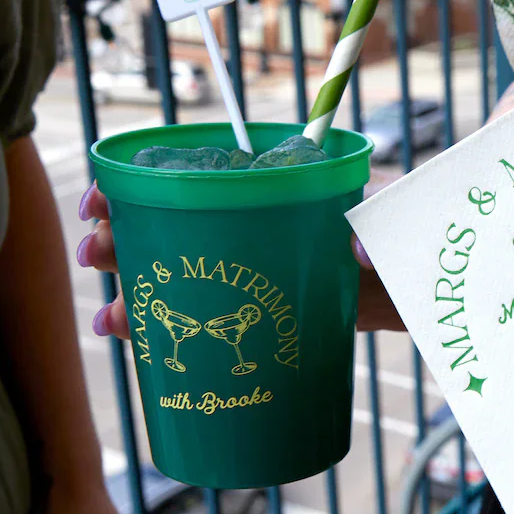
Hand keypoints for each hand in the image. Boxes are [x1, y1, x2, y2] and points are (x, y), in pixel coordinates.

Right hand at [78, 177, 405, 335]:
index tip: (103, 201)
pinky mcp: (256, 309)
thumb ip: (370, 228)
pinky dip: (160, 326)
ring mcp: (247, 269)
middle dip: (121, 239)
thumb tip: (356, 247)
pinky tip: (127, 336)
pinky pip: (197, 316)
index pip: (186, 177)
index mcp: (261, 189)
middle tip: (97, 254)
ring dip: (132, 291)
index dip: (135, 185)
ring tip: (110, 320)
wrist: (415, 283)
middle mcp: (245, 225)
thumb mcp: (382, 220)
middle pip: (167, 227)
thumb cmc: (396, 233)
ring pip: (175, 274)